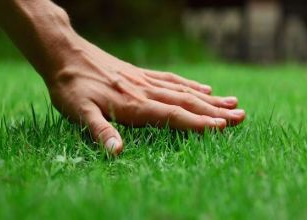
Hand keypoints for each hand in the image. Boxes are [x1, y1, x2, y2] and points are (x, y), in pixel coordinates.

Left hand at [46, 37, 244, 154]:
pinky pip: (171, 79)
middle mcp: (145, 91)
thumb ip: (100, 131)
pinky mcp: (141, 74)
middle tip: (241, 116)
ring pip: (184, 90)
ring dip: (210, 99)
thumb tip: (117, 152)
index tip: (222, 128)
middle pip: (186, 102)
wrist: (65, 53)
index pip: (173, 115)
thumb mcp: (78, 112)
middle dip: (214, 112)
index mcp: (133, 104)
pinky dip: (190, 84)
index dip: (198, 123)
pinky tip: (203, 87)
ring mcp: (145, 80)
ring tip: (233, 102)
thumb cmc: (71, 86)